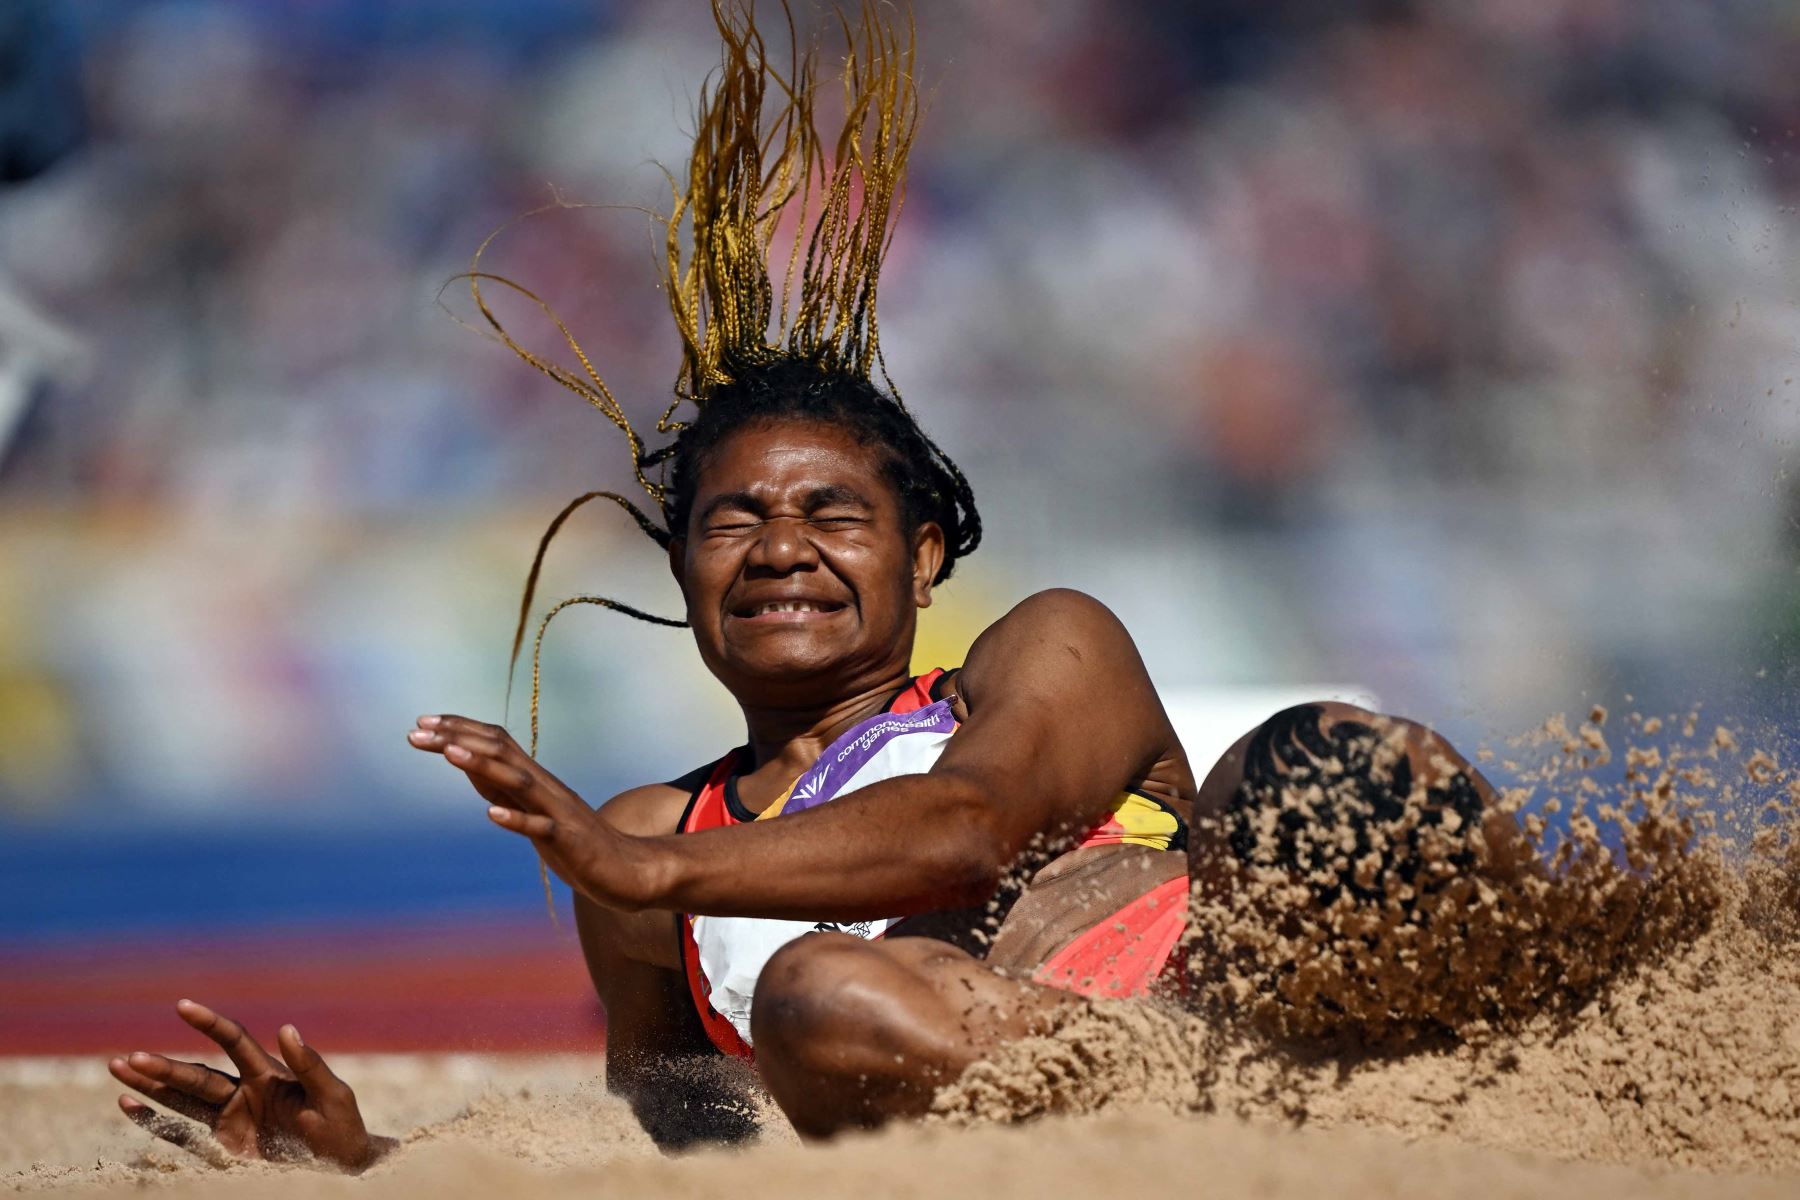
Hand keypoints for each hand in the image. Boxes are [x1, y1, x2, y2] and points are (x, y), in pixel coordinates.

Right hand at [107, 999, 393, 1171]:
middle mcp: (244, 1093)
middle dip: (164, 1068)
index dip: (209, 1023)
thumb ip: (310, 1065)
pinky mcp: (224, 1148)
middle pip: (197, 1075)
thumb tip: (286, 1027)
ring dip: (151, 1086)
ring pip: (182, 1099)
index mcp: (270, 1073)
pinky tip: (129, 1106)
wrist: (342, 1169)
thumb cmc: (343, 1130)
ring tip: (118, 1069)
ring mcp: (231, 1120)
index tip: (183, 1005)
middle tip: (130, 1059)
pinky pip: (183, 1133)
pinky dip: (155, 1121)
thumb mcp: (333, 1096)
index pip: (233, 1041)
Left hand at [408, 714, 658, 909]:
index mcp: (534, 779)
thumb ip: (504, 787)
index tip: (423, 721)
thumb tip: (468, 765)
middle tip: (417, 730)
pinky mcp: (568, 840)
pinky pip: (541, 827)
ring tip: (448, 753)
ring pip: (518, 781)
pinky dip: (515, 819)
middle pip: (500, 752)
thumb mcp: (531, 810)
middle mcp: (544, 787)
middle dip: (457, 738)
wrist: (627, 870)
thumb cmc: (576, 843)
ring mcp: (557, 811)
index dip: (459, 729)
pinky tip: (491, 813)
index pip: (495, 741)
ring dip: (482, 765)